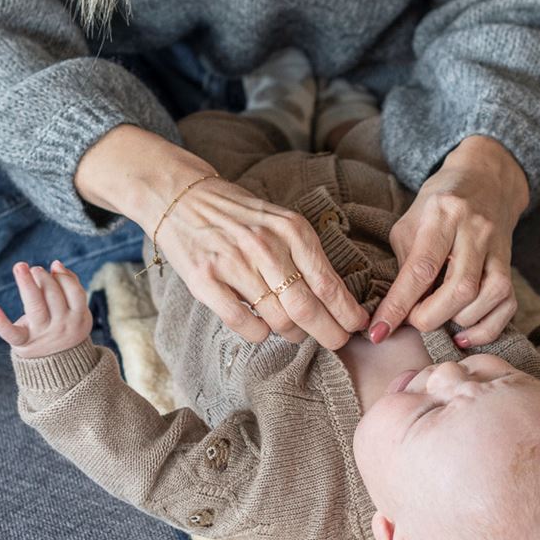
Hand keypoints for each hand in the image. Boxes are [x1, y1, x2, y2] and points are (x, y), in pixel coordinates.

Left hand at [0, 260, 92, 357]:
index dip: (63, 277)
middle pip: (53, 296)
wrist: (59, 366)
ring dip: (27, 284)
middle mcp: (62, 326)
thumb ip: (71, 287)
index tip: (53, 266)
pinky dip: (1, 323)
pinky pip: (11, 333)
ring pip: (35, 307)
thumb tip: (57, 265)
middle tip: (34, 269)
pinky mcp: (23, 342)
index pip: (74, 292)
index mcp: (79, 317)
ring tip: (21, 268)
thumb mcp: (76, 311)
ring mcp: (42, 335)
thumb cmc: (65, 327)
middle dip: (44, 278)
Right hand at [154, 174, 370, 350]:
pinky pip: (242, 323)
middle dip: (329, 333)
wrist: (182, 197)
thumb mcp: (281, 223)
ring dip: (291, 333)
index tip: (356, 326)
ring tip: (294, 331)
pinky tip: (261, 327)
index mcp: (290, 230)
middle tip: (336, 342)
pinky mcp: (205, 280)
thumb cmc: (239, 216)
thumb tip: (337, 300)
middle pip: (307, 308)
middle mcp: (264, 246)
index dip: (347, 313)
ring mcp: (233, 263)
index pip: (328, 283)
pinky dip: (258, 333)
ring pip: (277, 319)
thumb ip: (306, 256)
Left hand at [366, 140, 526, 346]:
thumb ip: (405, 261)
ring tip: (439, 316)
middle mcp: (475, 230)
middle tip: (413, 320)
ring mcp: (498, 248)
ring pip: (487, 297)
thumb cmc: (440, 203)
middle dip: (430, 317)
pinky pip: (507, 305)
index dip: (398, 305)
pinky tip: (463, 332)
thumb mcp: (411, 221)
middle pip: (459, 289)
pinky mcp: (510, 265)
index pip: (421, 268)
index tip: (378, 331)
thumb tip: (396, 309)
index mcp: (444, 214)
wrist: (487, 179)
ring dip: (458, 321)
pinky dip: (485, 328)